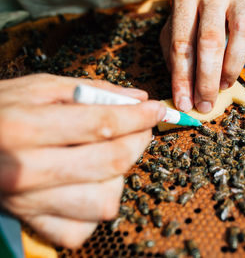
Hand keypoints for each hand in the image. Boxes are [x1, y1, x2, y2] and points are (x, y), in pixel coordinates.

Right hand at [0, 74, 165, 247]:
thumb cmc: (0, 111)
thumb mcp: (38, 88)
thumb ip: (90, 90)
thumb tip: (137, 98)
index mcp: (26, 128)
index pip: (102, 124)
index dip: (138, 117)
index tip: (156, 109)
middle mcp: (27, 170)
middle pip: (111, 162)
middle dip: (138, 142)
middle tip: (140, 129)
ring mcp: (29, 202)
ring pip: (103, 202)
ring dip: (117, 178)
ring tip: (106, 159)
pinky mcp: (31, 221)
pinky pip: (80, 230)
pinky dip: (93, 209)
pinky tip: (86, 187)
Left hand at [160, 0, 244, 112]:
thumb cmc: (193, 20)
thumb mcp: (175, 31)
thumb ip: (176, 59)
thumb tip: (185, 96)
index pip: (181, 44)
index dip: (182, 79)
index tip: (184, 103)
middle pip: (210, 42)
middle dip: (207, 81)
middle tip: (205, 105)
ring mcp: (239, 1)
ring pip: (242, 33)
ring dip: (232, 68)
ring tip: (224, 85)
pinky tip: (241, 60)